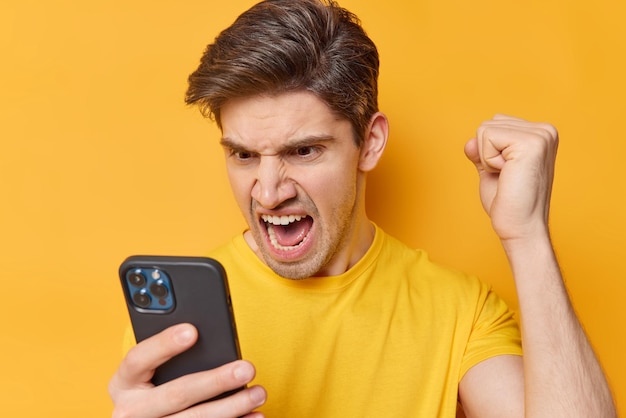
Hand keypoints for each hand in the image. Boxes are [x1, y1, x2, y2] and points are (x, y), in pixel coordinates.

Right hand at [108, 323, 265, 417]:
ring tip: (258, 393)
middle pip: (177, 394)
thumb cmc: (155, 383)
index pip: (138, 359)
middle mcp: (130, 412)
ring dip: (232, 407)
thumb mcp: (151, 370)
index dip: (164, 345)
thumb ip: (168, 354)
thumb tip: (201, 333)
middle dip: (216, 381)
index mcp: (122, 382)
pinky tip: (253, 415)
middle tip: (247, 368)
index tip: (192, 331)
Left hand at [464, 114, 558, 241]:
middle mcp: (545, 131)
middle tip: (507, 177)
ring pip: (485, 129)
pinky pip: (487, 137)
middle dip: (487, 153)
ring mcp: (541, 135)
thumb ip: (481, 151)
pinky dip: (488, 160)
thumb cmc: (509, 203)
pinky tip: (507, 175)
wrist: (521, 227)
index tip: (507, 173)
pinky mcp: (531, 143)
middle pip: (488, 124)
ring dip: (488, 158)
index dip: (489, 152)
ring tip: (508, 176)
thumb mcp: (491, 170)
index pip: (495, 124)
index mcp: (540, 134)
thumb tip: (469, 141)